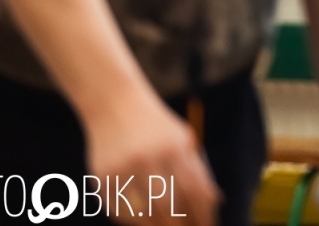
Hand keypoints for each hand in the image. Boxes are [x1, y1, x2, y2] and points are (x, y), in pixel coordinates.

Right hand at [84, 92, 217, 225]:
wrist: (114, 104)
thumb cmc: (155, 127)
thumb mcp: (182, 139)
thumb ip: (198, 169)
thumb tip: (216, 202)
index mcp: (174, 148)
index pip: (194, 191)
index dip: (203, 214)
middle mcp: (148, 158)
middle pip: (168, 207)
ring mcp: (122, 169)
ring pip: (143, 213)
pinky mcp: (102, 178)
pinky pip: (120, 210)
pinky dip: (134, 220)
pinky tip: (145, 222)